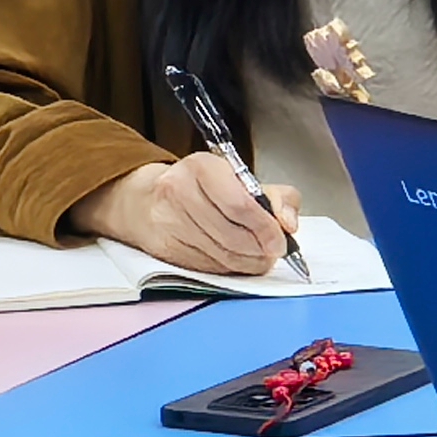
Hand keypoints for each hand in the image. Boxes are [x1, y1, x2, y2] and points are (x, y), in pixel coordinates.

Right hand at [69, 154, 298, 275]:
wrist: (148, 199)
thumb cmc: (203, 188)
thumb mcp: (242, 179)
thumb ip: (278, 197)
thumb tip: (289, 223)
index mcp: (202, 167)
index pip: (240, 205)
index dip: (266, 228)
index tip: (281, 240)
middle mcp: (179, 191)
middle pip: (233, 235)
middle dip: (260, 249)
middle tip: (273, 251)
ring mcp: (168, 221)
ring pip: (221, 255)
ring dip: (248, 262)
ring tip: (259, 257)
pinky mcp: (164, 247)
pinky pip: (207, 267)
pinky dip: (229, 268)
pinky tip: (237, 260)